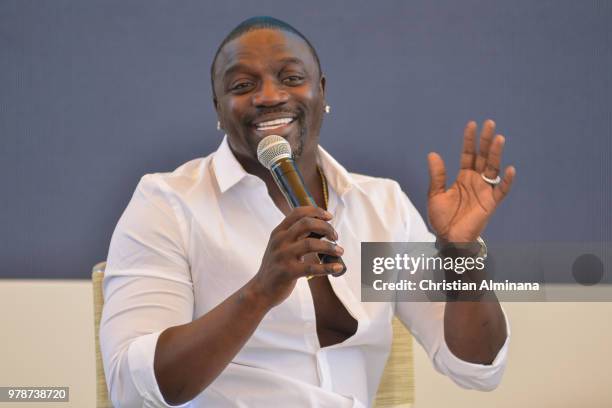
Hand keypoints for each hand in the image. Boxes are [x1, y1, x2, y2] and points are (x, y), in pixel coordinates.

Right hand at [250, 206, 344, 307]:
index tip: (329, 217)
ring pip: (311, 244)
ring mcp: (282, 256)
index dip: (316, 211)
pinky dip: (328, 267)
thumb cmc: (277, 266)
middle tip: (335, 236)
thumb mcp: (281, 246)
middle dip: (326, 227)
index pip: (298, 212)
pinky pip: (312, 268)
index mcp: (278, 232)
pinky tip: (337, 267)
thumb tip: (322, 228)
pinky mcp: (288, 272)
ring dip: (330, 247)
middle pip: (307, 223)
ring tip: (340, 251)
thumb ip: (297, 236)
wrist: (261, 290)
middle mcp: (279, 240)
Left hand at [427, 120, 515, 241]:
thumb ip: (437, 175)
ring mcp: (484, 191)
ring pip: (493, 168)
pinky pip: (501, 190)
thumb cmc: (442, 218)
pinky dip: (507, 181)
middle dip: (485, 141)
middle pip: (483, 156)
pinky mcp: (491, 203)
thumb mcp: (435, 194)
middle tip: (489, 123)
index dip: (469, 140)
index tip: (472, 124)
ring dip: (496, 154)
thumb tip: (433, 154)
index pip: (468, 154)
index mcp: (463, 177)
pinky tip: (510, 169)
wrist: (448, 237)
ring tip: (498, 138)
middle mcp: (476, 180)